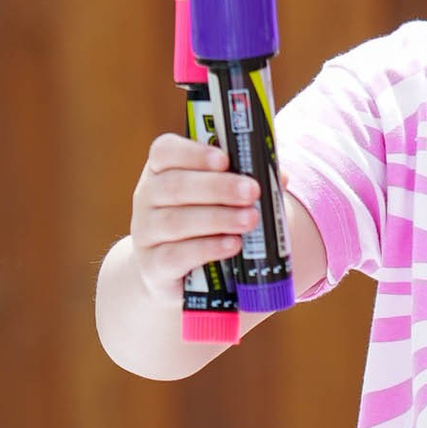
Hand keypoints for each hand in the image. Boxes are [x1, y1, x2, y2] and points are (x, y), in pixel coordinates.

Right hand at [127, 130, 258, 309]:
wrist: (175, 275)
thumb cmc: (203, 227)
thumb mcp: (219, 201)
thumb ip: (243, 184)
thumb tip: (280, 177)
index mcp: (160, 172)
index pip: (165, 152)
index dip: (193, 153)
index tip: (224, 158)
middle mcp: (146, 198)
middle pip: (175, 186)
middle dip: (217, 187)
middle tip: (252, 191)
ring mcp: (146, 233)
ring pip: (176, 221)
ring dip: (218, 218)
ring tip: (250, 219)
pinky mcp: (153, 266)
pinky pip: (177, 255)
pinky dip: (207, 249)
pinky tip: (232, 244)